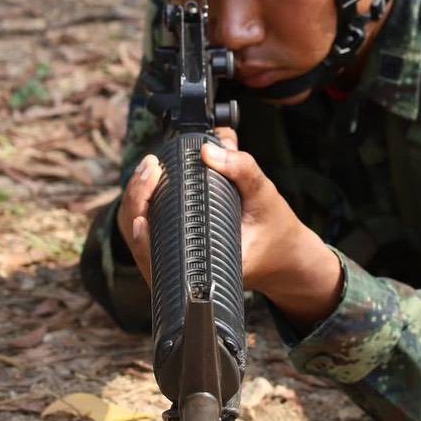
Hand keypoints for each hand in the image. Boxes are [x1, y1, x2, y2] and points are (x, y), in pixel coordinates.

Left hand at [117, 129, 343, 331]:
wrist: (283, 252)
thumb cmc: (274, 228)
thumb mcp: (265, 195)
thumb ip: (241, 169)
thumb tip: (207, 149)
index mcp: (203, 265)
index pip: (155, 252)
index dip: (142, 225)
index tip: (149, 189)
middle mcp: (186, 270)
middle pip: (139, 239)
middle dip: (137, 199)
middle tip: (150, 166)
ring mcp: (181, 262)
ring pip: (140, 236)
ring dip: (137, 202)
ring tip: (147, 171)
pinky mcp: (181, 251)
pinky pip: (151, 234)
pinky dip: (146, 209)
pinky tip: (149, 186)